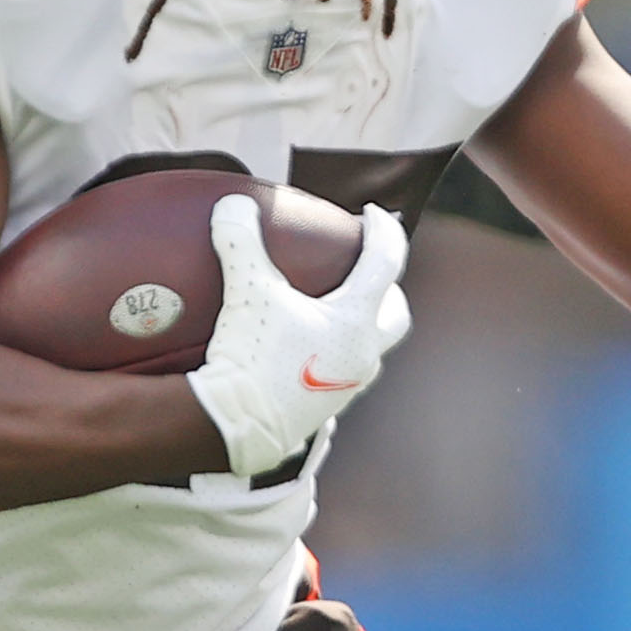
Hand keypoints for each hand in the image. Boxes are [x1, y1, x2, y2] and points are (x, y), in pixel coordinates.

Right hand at [184, 193, 410, 478]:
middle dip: (388, 288)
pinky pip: (345, 373)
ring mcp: (347, 387)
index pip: (386, 263)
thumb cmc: (250, 358)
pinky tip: (308, 348)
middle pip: (396, 316)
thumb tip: (233, 204)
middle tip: (365, 268)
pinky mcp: (325, 409)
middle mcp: (362, 355)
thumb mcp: (245, 291)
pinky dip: (337, 352)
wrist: (235, 426)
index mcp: (356, 321)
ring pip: (372, 348)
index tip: (371, 214)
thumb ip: (241, 242)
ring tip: (335, 308)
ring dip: (363, 324)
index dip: (383, 231)